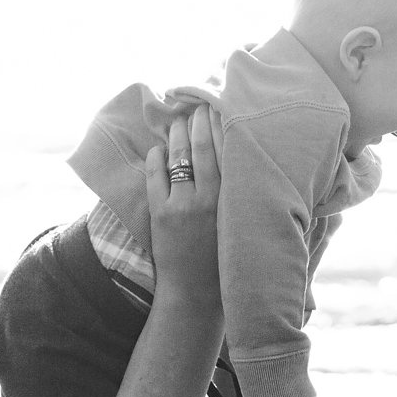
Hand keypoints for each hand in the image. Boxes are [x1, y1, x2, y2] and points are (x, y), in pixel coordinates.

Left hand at [144, 106, 222, 312]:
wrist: (196, 291)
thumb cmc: (224, 257)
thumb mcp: (238, 222)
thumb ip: (240, 195)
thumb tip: (241, 165)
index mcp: (231, 199)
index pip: (226, 151)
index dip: (220, 126)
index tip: (218, 107)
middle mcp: (208, 198)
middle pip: (202, 148)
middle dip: (198, 122)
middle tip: (197, 105)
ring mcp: (182, 205)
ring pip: (178, 157)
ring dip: (176, 135)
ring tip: (177, 121)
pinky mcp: (161, 213)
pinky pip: (155, 175)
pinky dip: (156, 158)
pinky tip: (158, 149)